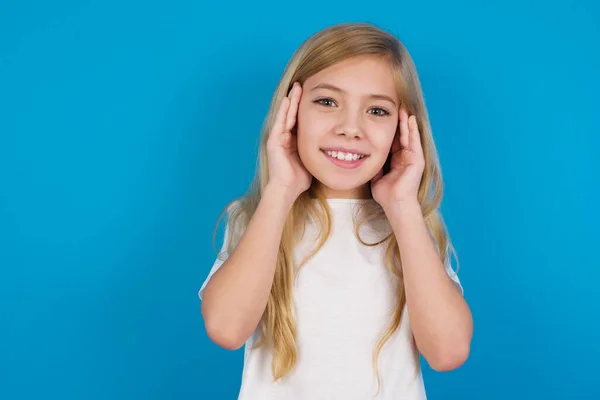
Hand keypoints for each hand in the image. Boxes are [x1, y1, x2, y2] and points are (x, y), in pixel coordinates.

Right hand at [266, 82, 311, 199]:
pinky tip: (289, 100)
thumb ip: (317, 151)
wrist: (287, 189)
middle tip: (302, 84)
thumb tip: (335, 147)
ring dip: (291, 101)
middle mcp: (283, 137)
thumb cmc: (299, 179)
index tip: (311, 94)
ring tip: (296, 87)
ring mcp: (277, 138)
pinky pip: (280, 122)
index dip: (303, 107)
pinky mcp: (273, 141)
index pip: (298, 119)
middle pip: (291, 114)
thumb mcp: (312, 159)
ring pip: (285, 115)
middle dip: (297, 99)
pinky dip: (284, 111)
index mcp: (292, 141)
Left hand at [371, 106, 424, 208]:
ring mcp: (413, 158)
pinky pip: (415, 141)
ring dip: (407, 122)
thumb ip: (375, 165)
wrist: (395, 204)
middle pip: (403, 136)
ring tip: (404, 109)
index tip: (386, 117)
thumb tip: (365, 156)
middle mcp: (406, 158)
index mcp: (397, 161)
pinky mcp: (417, 160)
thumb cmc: (386, 194)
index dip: (391, 129)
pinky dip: (413, 130)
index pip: (394, 141)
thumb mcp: (376, 176)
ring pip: (409, 136)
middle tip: (396, 107)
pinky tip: (411, 120)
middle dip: (399, 122)